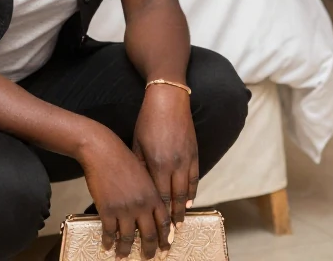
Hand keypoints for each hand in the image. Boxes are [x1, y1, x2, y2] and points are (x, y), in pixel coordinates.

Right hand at [78, 125, 170, 259]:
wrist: (103, 152)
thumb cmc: (123, 159)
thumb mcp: (144, 175)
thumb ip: (149, 193)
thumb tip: (150, 210)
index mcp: (153, 195)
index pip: (164, 223)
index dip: (165, 238)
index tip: (165, 248)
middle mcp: (142, 205)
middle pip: (149, 235)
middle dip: (149, 250)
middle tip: (148, 258)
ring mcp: (125, 209)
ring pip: (128, 238)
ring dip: (126, 251)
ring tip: (123, 258)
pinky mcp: (107, 210)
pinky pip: (109, 232)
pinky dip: (108, 242)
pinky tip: (107, 246)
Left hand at [133, 85, 198, 227]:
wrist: (168, 100)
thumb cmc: (147, 121)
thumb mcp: (137, 143)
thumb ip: (139, 166)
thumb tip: (140, 186)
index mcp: (157, 163)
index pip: (160, 196)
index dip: (160, 213)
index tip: (158, 226)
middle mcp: (174, 164)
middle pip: (175, 198)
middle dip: (173, 216)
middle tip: (171, 232)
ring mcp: (187, 159)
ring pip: (187, 190)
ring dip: (183, 207)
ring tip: (180, 221)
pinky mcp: (194, 153)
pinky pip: (195, 177)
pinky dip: (192, 191)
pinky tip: (189, 201)